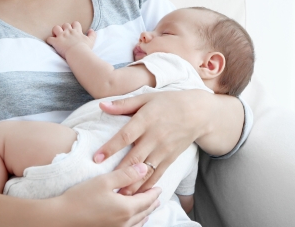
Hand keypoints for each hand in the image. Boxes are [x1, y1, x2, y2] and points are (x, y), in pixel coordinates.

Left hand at [47, 21, 95, 57]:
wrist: (79, 53)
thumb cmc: (85, 48)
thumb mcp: (91, 41)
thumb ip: (92, 34)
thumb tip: (91, 30)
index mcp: (77, 31)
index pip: (75, 23)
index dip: (74, 26)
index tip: (74, 31)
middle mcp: (68, 32)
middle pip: (65, 24)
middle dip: (64, 28)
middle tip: (65, 35)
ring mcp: (61, 36)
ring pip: (55, 28)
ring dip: (55, 32)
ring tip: (56, 36)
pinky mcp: (56, 42)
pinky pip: (49, 39)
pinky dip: (49, 41)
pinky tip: (51, 43)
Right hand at [53, 163, 161, 226]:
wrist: (61, 218)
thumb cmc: (81, 197)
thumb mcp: (104, 181)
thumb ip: (126, 174)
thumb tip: (144, 169)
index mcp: (127, 209)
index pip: (147, 200)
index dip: (154, 193)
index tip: (159, 188)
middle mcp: (125, 223)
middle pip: (145, 213)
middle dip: (152, 204)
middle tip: (157, 198)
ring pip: (138, 223)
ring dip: (145, 214)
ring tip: (148, 209)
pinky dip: (135, 223)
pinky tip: (132, 221)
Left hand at [93, 90, 210, 194]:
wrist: (198, 112)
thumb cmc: (168, 102)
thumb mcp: (146, 98)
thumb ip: (123, 104)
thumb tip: (102, 106)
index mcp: (146, 120)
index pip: (125, 136)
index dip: (111, 147)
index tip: (96, 158)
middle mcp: (154, 137)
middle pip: (135, 158)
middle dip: (119, 173)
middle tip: (105, 185)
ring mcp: (163, 150)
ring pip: (146, 171)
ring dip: (132, 185)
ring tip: (118, 197)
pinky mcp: (170, 159)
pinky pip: (157, 175)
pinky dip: (147, 186)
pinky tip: (137, 196)